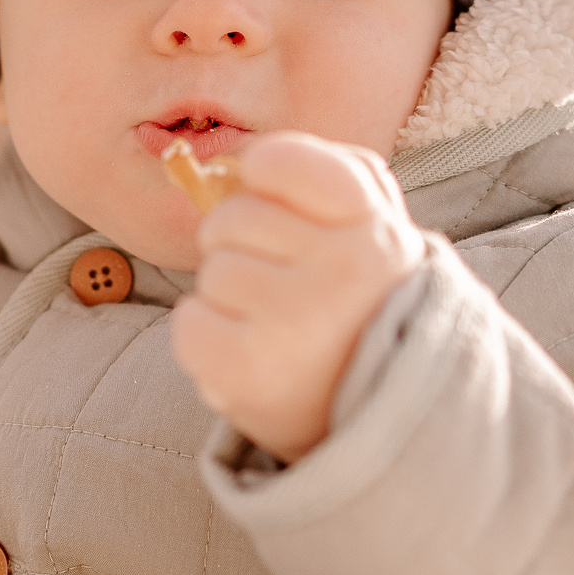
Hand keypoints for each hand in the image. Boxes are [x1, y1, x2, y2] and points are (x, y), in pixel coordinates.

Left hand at [169, 131, 426, 463]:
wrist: (384, 413)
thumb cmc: (360, 302)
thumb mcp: (371, 227)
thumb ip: (322, 174)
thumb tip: (234, 166)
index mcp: (374, 227)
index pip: (284, 161)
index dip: (262, 169)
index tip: (267, 188)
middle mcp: (343, 270)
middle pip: (232, 216)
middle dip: (240, 244)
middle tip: (282, 281)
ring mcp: (296, 321)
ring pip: (212, 271)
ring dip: (230, 298)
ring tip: (275, 325)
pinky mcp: (250, 371)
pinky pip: (189, 322)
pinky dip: (207, 337)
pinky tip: (249, 352)